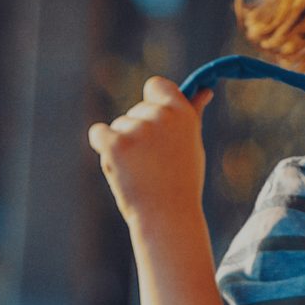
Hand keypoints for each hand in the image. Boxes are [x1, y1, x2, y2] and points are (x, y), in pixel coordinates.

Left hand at [88, 77, 212, 227]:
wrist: (168, 218)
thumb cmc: (183, 184)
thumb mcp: (193, 146)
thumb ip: (192, 115)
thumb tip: (205, 91)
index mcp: (183, 113)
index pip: (156, 85)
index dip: (153, 102)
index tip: (157, 124)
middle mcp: (162, 116)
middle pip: (136, 111)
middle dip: (140, 134)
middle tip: (155, 165)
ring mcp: (138, 129)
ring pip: (120, 125)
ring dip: (125, 146)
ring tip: (142, 173)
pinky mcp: (116, 143)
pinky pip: (99, 133)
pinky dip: (104, 149)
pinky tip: (122, 169)